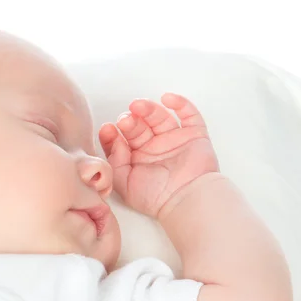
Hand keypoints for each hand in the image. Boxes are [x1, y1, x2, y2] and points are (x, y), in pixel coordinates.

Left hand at [99, 93, 218, 217]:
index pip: (121, 140)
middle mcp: (153, 146)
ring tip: (138, 106)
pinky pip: (188, 115)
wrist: (185, 201)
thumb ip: (115, 161)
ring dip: (148, 109)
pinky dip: (180, 104)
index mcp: (135, 157)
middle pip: (139, 126)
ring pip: (159, 117)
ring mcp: (173, 139)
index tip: (107, 129)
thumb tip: (114, 140)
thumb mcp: (124, 182)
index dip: (113, 134)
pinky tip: (167, 99)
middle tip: (126, 120)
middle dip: (130, 121)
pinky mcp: (194, 135)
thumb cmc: (154, 198)